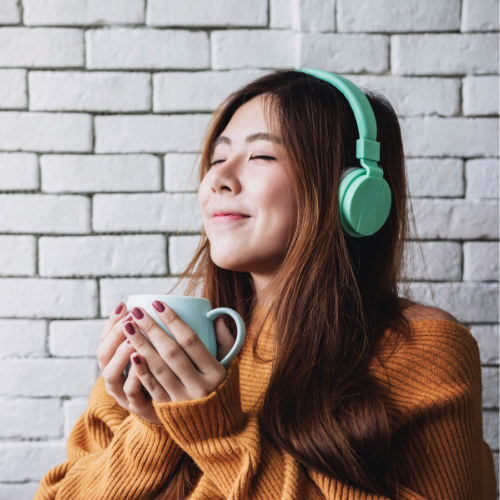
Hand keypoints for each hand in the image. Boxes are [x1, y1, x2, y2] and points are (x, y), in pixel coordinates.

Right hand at [96, 302, 161, 424]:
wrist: (174, 413)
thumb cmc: (166, 376)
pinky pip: (130, 392)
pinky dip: (134, 377)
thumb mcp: (157, 353)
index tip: (124, 305)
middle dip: (115, 335)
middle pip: (103, 354)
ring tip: (132, 340)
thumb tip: (161, 304)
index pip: (105, 338)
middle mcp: (114, 376)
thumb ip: (157, 334)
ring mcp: (122, 393)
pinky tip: (141, 363)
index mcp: (115, 361)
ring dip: (121, 355)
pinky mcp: (136, 407)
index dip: (112, 321)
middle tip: (130, 320)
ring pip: (111, 374)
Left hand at [121, 301, 235, 410]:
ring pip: (158, 369)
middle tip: (137, 311)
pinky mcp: (168, 410)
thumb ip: (225, 340)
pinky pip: (152, 387)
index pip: (191, 341)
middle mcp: (199, 386)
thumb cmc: (222, 390)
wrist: (217, 431)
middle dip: (152, 329)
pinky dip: (141, 370)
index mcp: (215, 372)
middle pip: (171, 352)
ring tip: (128, 327)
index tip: (157, 304)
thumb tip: (215, 315)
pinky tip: (131, 353)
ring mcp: (182, 400)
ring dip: (141, 345)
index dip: (173, 320)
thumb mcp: (230, 366)